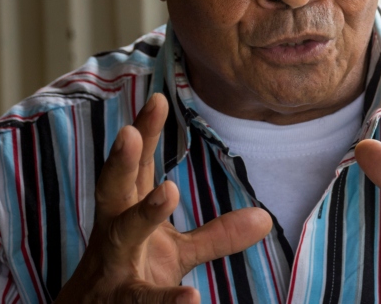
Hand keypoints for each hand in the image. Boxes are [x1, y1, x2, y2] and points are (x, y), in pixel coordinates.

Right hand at [56, 93, 272, 302]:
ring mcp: (115, 266)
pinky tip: (191, 297)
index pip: (137, 167)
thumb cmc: (132, 276)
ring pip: (124, 235)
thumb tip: (265, 218)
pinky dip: (167, 299)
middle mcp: (115, 232)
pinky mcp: (122, 301)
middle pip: (116, 189)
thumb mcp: (176, 252)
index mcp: (128, 212)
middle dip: (121, 160)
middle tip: (128, 132)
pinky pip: (144, 299)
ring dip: (144, 213)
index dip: (144, 133)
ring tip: (168, 191)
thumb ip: (217, 235)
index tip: (157, 98)